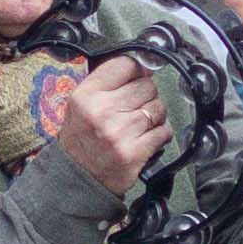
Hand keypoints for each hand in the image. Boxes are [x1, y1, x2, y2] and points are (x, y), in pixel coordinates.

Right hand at [47, 52, 169, 190]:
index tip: (135, 80)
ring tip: (138, 127)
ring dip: (154, 116)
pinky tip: (145, 139)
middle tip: (134, 110)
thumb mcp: (81, 105)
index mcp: (85, 95)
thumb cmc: (82, 139)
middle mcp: (101, 111)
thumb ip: (107, 84)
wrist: (78, 178)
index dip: (136, 71)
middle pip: (147, 85)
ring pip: (158, 108)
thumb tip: (144, 68)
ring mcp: (119, 132)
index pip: (125, 65)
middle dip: (146, 97)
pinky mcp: (135, 151)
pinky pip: (164, 131)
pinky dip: (160, 135)